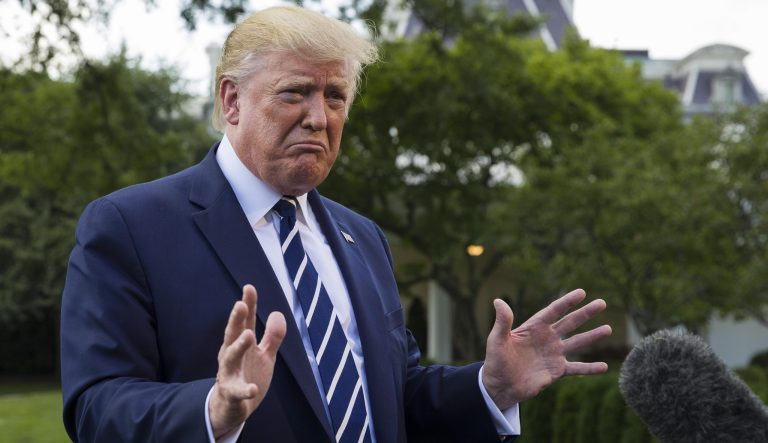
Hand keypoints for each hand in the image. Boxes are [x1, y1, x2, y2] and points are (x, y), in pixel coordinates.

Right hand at [209, 284, 286, 437]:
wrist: (232, 408)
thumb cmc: (247, 375)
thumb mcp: (264, 355)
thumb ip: (272, 336)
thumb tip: (277, 313)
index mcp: (240, 344)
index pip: (244, 322)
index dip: (247, 305)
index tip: (249, 287)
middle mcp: (232, 355)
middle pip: (232, 334)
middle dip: (236, 319)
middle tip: (240, 304)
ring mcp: (229, 374)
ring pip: (230, 358)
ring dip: (239, 346)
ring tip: (248, 335)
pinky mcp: (231, 394)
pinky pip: (237, 392)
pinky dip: (244, 390)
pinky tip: (252, 389)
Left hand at [482, 289, 611, 409]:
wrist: (500, 386)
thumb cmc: (496, 361)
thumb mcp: (497, 340)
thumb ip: (503, 322)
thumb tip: (498, 301)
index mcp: (534, 327)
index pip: (553, 311)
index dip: (567, 301)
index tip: (582, 292)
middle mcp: (547, 338)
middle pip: (570, 322)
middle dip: (586, 313)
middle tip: (602, 303)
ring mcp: (553, 354)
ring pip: (577, 342)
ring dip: (593, 336)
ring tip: (608, 329)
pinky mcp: (556, 371)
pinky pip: (577, 368)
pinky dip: (590, 368)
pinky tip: (604, 366)